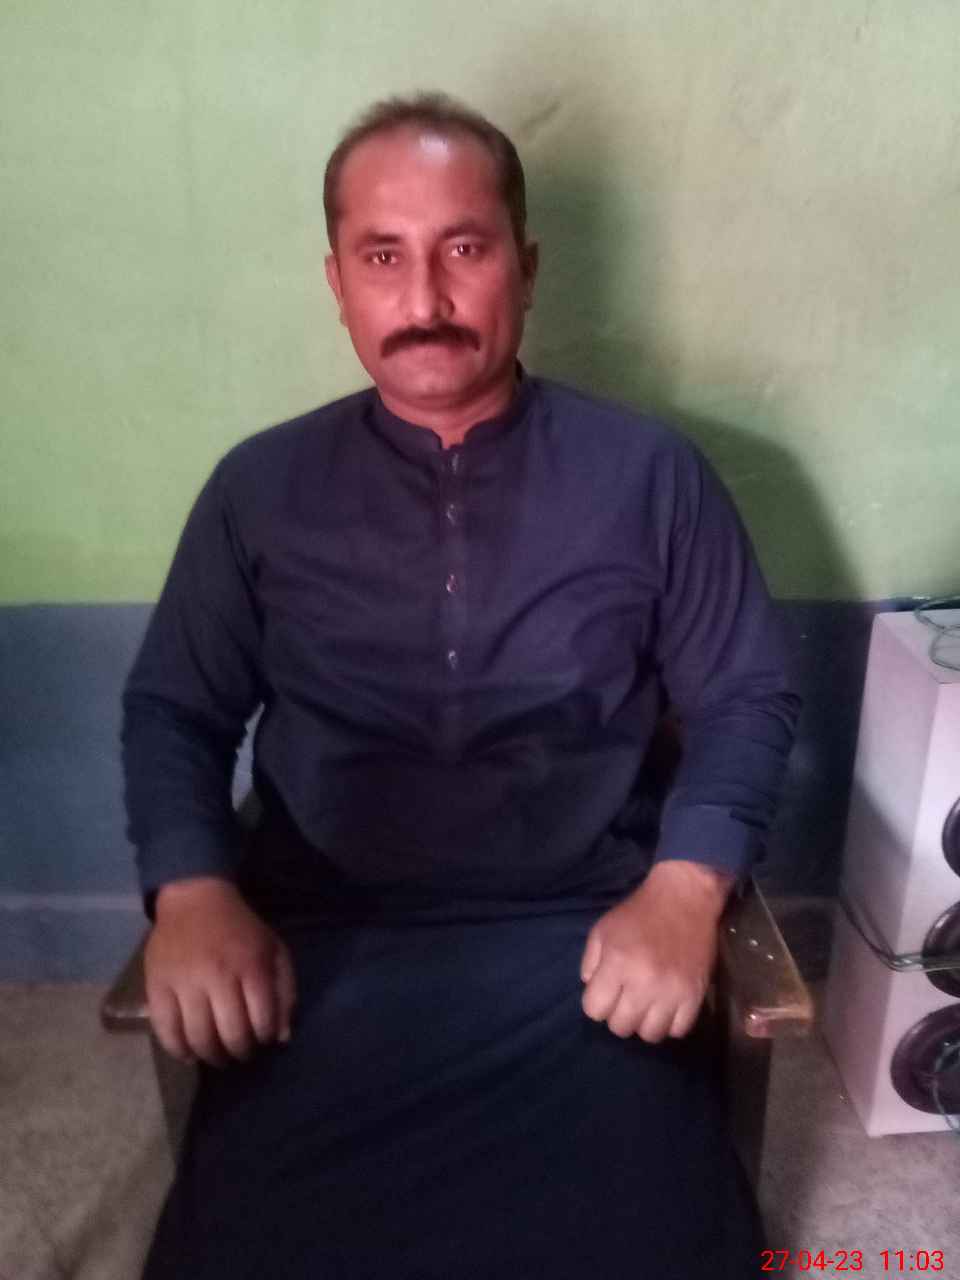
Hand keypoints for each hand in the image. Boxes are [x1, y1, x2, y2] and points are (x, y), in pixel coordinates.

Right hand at [146, 876, 297, 1067]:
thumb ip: (285, 991)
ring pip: (198, 1037)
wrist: (195, 899)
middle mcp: (217, 976)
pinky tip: (189, 1053)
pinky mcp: (157, 985)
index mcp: (251, 966)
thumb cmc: (240, 929)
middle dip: (240, 1052)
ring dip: (211, 1056)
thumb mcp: (274, 950)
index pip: (262, 1020)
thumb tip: (281, 1037)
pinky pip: (165, 1029)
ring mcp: (184, 982)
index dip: (264, 1037)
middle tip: (240, 1053)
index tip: (262, 1038)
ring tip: (217, 1055)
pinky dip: (177, 1050)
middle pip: (230, 1034)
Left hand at [579, 860, 731, 1042]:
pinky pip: (678, 1030)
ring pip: (650, 1035)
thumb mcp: (603, 929)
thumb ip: (590, 962)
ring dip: (643, 1022)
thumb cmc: (639, 913)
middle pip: (620, 1027)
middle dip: (617, 1014)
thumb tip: (591, 989)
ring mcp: (672, 991)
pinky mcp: (695, 995)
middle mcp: (644, 982)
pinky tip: (666, 1006)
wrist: (685, 898)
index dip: (596, 1002)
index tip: (605, 991)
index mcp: (617, 963)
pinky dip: (669, 1023)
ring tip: (646, 1004)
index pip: (594, 1010)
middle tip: (625, 997)